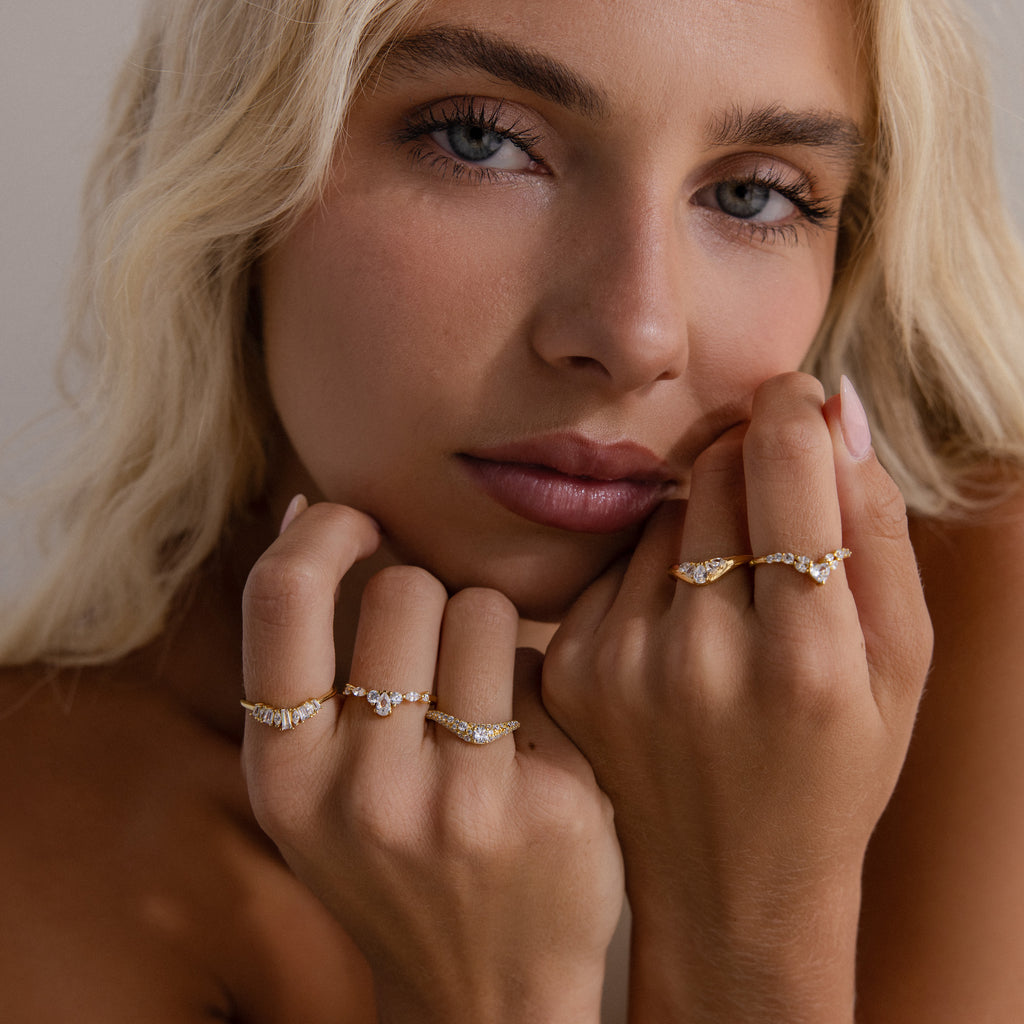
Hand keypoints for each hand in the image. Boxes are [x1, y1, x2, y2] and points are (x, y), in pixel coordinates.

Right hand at [240, 503, 622, 1023]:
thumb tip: (304, 504)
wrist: (489, 997)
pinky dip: (535, 687)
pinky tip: (533, 749)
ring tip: (486, 695)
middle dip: (428, 595)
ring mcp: (457, 801)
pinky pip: (541, 669)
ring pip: (482, 611)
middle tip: (439, 648)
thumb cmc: (396, 864)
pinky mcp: (546, 803)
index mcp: (284, 773)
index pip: (281, 594)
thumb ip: (307, 659)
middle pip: (404, 588)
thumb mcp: (317, 785)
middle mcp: (360, 789)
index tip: (364, 522)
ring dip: (488, 631)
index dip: (324, 531)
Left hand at [542, 373, 932, 1020]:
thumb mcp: (901, 663)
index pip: (781, 466)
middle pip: (710, 473)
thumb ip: (876, 531)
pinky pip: (616, 561)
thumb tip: (836, 410)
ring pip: (659, 510)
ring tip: (730, 580)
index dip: (790, 406)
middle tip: (770, 484)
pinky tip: (680, 620)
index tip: (796, 397)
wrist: (731, 879)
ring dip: (699, 513)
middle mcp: (699, 657)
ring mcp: (619, 663)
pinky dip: (653, 564)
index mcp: (803, 658)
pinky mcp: (569, 667)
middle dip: (747, 453)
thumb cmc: (837, 763)